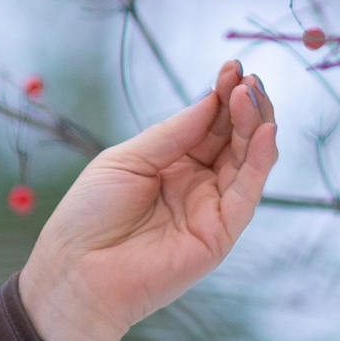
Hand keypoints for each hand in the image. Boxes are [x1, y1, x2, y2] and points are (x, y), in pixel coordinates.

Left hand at [16, 60, 278, 340]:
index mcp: (170, 163)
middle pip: (232, 139)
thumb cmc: (90, 216)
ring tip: (252, 95)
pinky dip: (259, 162)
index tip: (232, 68)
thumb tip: (211, 99)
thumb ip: (172, 134)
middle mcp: (196, 184)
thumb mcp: (127, 160)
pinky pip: (247, 195)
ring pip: (246, 162)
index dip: (221, 97)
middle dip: (243, 106)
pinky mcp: (220, 234)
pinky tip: (264, 132)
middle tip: (248, 79)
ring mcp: (211, 209)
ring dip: (254, 126)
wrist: (76, 272)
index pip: (208, 124)